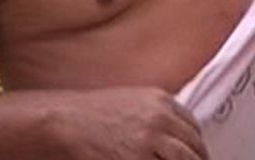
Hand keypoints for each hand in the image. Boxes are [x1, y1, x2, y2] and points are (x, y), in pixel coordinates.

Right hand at [53, 88, 209, 159]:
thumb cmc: (87, 117)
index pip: (195, 129)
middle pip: (195, 148)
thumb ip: (154, 119)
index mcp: (162, 101)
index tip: (195, 156)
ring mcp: (150, 140)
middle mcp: (161, 118)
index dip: (195, 148)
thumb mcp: (130, 105)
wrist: (59, 122)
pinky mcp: (136, 159)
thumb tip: (172, 140)